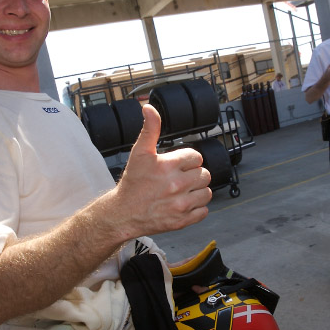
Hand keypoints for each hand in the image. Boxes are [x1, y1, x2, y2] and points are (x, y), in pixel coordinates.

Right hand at [112, 104, 211, 237]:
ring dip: (198, 191)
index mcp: (168, 165)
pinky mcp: (182, 221)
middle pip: (204, 174)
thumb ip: (150, 129)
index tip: (177, 166)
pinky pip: (204, 211)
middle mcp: (176, 184)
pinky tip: (183, 204)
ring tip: (183, 192)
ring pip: (207, 193)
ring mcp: (180, 204)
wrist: (123, 213)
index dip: (188, 161)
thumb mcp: (140, 152)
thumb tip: (149, 108)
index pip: (196, 157)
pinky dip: (197, 208)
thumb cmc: (133, 183)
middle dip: (194, 175)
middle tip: (179, 179)